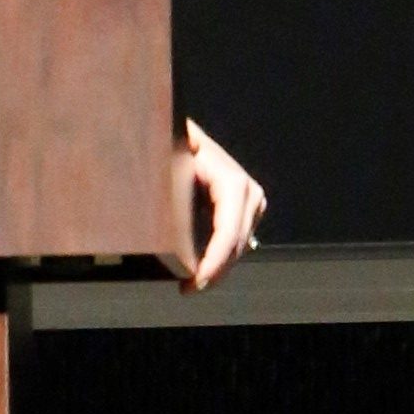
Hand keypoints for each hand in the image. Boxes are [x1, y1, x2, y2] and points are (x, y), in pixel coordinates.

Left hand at [176, 119, 266, 290]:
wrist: (173, 123)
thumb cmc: (165, 137)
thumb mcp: (166, 153)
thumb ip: (169, 172)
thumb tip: (170, 191)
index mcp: (230, 180)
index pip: (228, 230)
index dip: (215, 260)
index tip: (196, 281)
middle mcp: (246, 189)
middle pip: (237, 242)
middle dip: (216, 270)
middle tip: (189, 289)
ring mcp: (248, 197)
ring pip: (239, 244)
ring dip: (219, 265)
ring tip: (192, 283)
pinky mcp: (243, 205)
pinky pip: (236, 237)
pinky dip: (221, 255)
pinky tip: (201, 268)